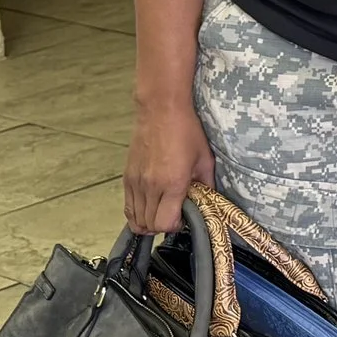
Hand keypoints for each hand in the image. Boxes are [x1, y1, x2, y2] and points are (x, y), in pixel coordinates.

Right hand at [124, 102, 214, 234]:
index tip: (183, 218)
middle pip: (148, 225)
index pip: (164, 223)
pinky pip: (127, 206)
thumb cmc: (187, 132)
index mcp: (173, 184)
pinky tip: (149, 207)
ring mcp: (136, 182)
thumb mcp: (205, 159)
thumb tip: (210, 202)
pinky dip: (136, 213)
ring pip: (134, 219)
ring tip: (161, 212)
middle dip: (162, 226)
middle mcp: (151, 187)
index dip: (174, 226)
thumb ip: (207, 184)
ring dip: (148, 222)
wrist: (161, 110)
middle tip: (174, 215)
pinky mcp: (127, 177)